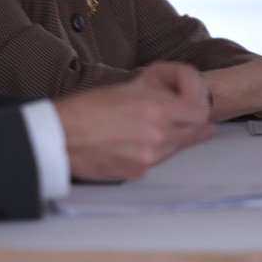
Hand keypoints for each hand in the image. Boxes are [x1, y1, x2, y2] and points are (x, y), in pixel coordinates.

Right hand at [53, 63, 213, 181]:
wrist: (60, 137)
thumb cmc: (86, 109)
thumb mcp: (126, 88)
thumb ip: (157, 91)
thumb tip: (175, 93)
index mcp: (156, 111)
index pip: (201, 112)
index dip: (197, 104)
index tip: (188, 99)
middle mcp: (157, 138)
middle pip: (194, 132)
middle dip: (189, 120)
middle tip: (178, 111)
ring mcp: (148, 159)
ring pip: (177, 147)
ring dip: (173, 135)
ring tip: (151, 123)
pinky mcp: (137, 173)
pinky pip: (157, 160)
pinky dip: (154, 150)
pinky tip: (135, 140)